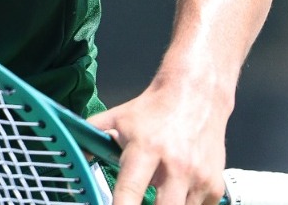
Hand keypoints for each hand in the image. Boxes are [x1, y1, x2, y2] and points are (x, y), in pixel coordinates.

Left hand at [87, 78, 230, 204]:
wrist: (197, 94)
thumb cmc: (154, 110)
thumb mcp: (117, 119)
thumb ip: (92, 137)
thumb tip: (73, 155)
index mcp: (146, 149)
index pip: (130, 191)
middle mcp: (175, 165)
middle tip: (135, 203)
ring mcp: (198, 177)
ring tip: (158, 193)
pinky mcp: (214, 185)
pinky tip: (176, 192)